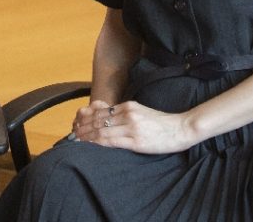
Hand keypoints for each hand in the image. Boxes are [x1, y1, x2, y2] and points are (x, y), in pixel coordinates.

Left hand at [72, 99, 197, 153]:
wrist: (181, 129)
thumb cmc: (161, 124)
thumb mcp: (140, 112)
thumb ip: (124, 113)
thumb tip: (106, 116)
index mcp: (128, 106)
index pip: (100, 110)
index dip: (85, 117)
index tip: (76, 123)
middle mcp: (127, 114)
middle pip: (97, 119)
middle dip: (82, 126)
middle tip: (72, 133)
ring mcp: (131, 127)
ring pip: (101, 129)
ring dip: (86, 135)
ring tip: (76, 140)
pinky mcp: (136, 141)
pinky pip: (111, 141)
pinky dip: (97, 142)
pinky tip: (89, 145)